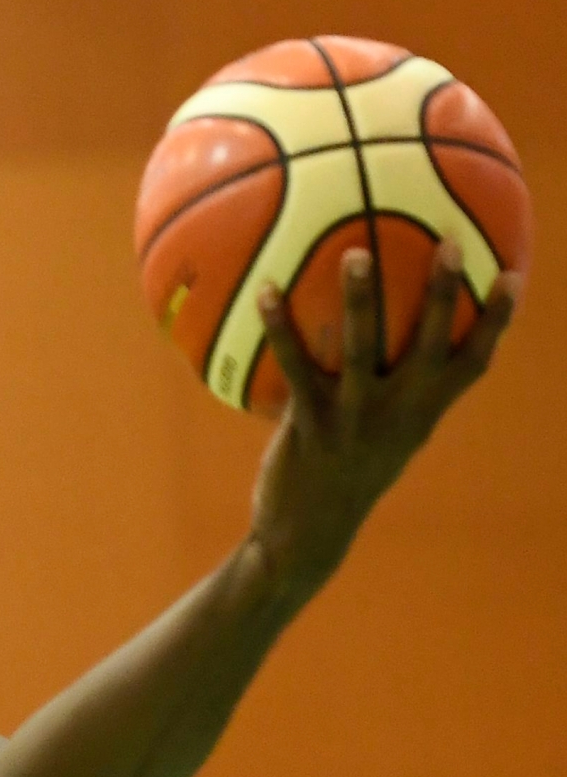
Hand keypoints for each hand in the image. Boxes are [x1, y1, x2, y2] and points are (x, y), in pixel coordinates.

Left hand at [251, 240, 521, 595]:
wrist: (307, 533)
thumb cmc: (345, 476)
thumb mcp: (384, 440)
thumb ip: (394, 398)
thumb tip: (386, 342)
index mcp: (422, 415)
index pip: (473, 365)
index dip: (495, 323)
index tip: (512, 278)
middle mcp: (398, 413)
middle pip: (431, 345)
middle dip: (444, 294)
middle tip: (451, 243)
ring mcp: (354, 417)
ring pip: (361, 348)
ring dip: (359, 299)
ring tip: (354, 252)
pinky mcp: (311, 423)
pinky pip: (294, 365)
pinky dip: (279, 327)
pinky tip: (264, 291)